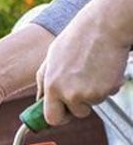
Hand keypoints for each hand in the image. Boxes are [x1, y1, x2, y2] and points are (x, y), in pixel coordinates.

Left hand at [36, 5, 129, 125]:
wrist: (104, 26)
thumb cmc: (76, 39)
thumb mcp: (51, 59)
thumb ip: (43, 82)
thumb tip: (39, 101)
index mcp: (52, 86)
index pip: (52, 118)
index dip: (58, 117)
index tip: (63, 114)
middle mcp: (68, 93)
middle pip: (75, 114)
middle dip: (78, 107)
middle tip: (82, 87)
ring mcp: (88, 93)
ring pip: (92, 104)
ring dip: (93, 93)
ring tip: (91, 70)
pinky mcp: (106, 90)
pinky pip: (106, 95)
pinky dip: (106, 86)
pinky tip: (102, 68)